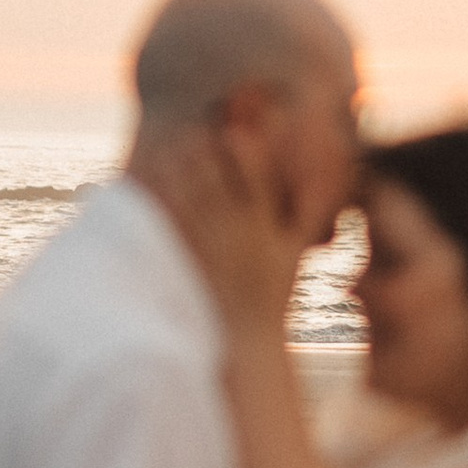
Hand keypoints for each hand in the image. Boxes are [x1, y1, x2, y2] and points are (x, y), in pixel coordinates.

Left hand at [177, 116, 311, 329]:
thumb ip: (304, 220)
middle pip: (218, 181)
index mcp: (264, 227)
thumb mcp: (294, 255)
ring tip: (167, 146)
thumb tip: (316, 191)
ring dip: (179, 170)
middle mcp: (238, 232)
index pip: (255, 179)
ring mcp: (212, 246)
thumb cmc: (272, 296)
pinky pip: (173, 224)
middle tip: (191, 129)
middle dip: (204, 153)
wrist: (248, 338)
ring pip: (191, 197)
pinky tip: (151, 185)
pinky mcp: (190, 260)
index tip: (233, 132)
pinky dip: (163, 202)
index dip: (244, 152)